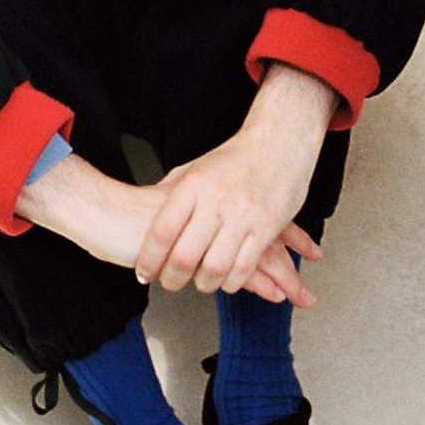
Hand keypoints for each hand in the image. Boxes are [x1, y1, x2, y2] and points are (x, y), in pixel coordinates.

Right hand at [20, 148, 316, 302]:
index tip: (312, 250)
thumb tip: (220, 219)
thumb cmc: (140, 211)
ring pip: (257, 254)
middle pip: (268, 236)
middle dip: (293, 262)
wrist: (108, 212)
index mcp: (220, 197)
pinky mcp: (202, 251)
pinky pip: (238, 267)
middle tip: (311, 284)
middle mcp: (222, 209)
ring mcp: (212, 230)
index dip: (291, 233)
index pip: (266, 214)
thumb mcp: (178, 201)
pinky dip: (259, 282)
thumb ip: (201, 208)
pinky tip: (274, 295)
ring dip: (282, 278)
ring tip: (301, 297)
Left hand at [133, 66, 336, 297]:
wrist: (280, 141)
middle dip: (172, 278)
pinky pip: (244, 268)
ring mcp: (243, 214)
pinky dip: (231, 281)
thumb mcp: (197, 167)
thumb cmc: (236, 158)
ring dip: (203, 283)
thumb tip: (148, 220)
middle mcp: (216, 200)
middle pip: (185, 256)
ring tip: (199, 282)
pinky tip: (226, 278)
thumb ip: (173, 194)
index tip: (143, 272)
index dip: (150, 259)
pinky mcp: (267, 226)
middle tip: (169, 282)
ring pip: (215, 268)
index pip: (163, 231)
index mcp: (194, 184)